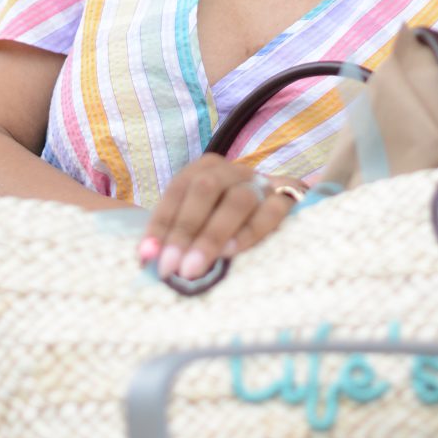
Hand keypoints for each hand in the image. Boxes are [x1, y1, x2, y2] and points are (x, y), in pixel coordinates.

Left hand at [138, 153, 296, 280]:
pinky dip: (250, 231)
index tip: (147, 256)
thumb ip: (177, 234)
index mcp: (206, 169)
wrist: (282, 207)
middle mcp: (233, 171)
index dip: (160, 223)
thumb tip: (147, 261)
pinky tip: (231, 252)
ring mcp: (263, 183)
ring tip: (194, 267)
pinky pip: (273, 211)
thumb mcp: (201, 219)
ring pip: (238, 199)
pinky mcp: (290, 198)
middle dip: (184, 230)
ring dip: (212, 235)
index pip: (178, 189)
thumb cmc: (229, 221)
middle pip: (205, 189)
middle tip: (170, 268)